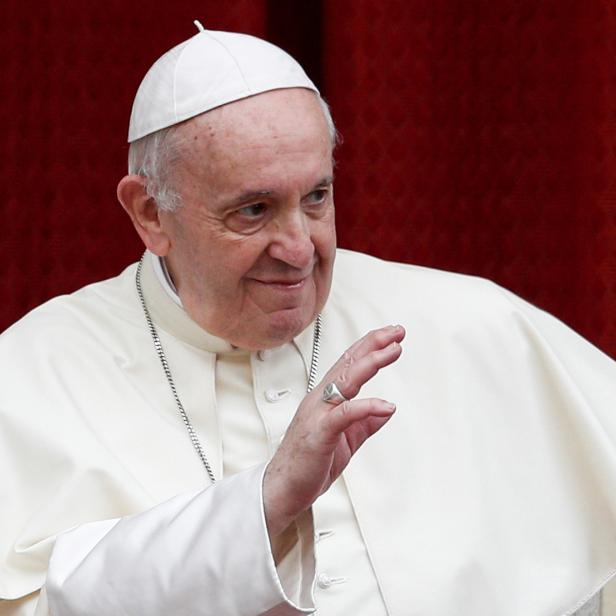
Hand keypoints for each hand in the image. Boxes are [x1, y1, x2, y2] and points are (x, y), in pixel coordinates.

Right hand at [263, 324, 404, 536]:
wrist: (283, 489)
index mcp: (325, 398)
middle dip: (373, 344)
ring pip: (345, 381)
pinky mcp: (319, 432)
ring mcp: (317, 413)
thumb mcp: (346, 439)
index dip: (370, 347)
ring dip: (371, 363)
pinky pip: (344, 414)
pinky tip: (386, 405)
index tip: (392, 336)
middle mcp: (320, 399)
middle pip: (348, 364)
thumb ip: (365, 422)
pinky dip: (366, 406)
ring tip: (393, 351)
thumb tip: (388, 409)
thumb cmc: (309, 462)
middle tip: (397, 332)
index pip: (349, 364)